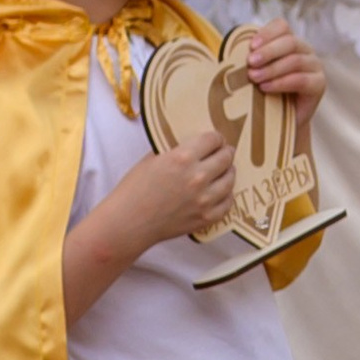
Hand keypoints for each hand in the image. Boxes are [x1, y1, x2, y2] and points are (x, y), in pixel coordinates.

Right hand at [131, 129, 237, 244]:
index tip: (215, 140)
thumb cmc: (134, 189)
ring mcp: (204, 199)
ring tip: (224, 170)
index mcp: (182, 158)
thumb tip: (192, 146)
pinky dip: (226, 195)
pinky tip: (221, 191)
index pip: (213, 139)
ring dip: (228, 172)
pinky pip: (228, 202)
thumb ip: (174, 151)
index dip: (215, 138)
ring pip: (230, 179)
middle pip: (226, 158)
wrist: (129, 222)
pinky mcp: (206, 217)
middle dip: (225, 152)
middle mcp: (197, 177)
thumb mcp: (152, 159)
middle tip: (223, 152)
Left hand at [242, 22, 324, 138]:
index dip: (267, 33)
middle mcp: (305, 51)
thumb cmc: (263, 94)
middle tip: (250, 63)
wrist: (278, 122)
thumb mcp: (254, 71)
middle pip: (290, 42)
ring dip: (272, 68)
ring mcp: (315, 67)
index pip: (282, 26)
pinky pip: (301, 79)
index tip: (250, 46)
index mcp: (289, 41)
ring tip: (254, 78)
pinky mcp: (319, 84)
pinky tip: (265, 88)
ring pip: (295, 60)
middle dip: (268, 52)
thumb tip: (233, 51)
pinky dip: (281, 83)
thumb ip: (250, 59)